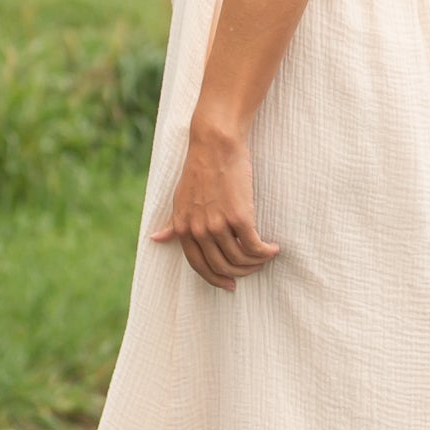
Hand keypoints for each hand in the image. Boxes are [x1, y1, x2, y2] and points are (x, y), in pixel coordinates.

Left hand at [152, 125, 279, 291]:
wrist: (215, 145)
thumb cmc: (199, 169)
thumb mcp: (179, 199)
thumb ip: (172, 223)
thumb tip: (156, 238)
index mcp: (183, 228)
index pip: (199, 266)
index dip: (215, 278)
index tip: (229, 284)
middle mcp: (198, 231)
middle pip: (222, 266)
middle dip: (240, 273)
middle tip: (253, 268)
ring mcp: (218, 225)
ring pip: (240, 259)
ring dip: (256, 263)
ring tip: (265, 256)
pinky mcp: (239, 217)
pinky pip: (254, 247)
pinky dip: (265, 252)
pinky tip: (273, 249)